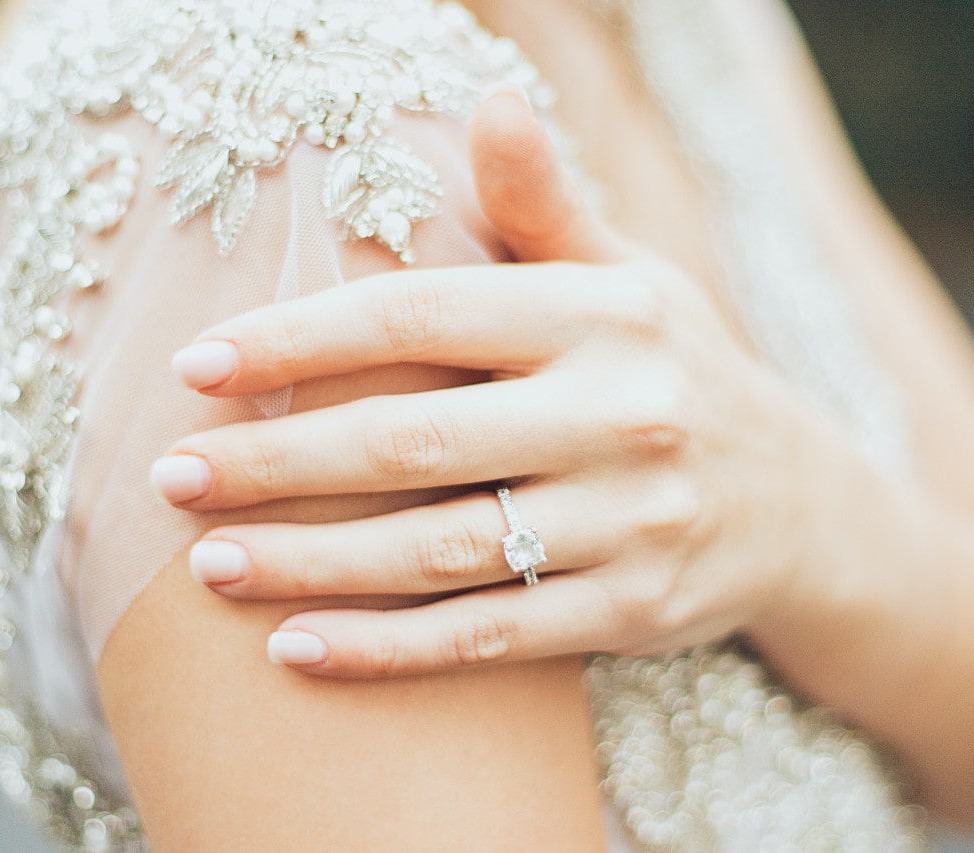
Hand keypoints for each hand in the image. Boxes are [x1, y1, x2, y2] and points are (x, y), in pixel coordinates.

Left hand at [152, 90, 825, 676]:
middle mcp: (623, 413)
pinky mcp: (634, 613)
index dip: (302, 341)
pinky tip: (296, 648)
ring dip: (310, 563)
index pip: (424, 314)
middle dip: (275, 463)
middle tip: (171, 477)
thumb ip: (545, 208)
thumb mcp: (627, 277)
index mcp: (604, 314)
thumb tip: (488, 104)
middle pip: (413, 443)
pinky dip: (386, 650)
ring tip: (208, 566)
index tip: (198, 367)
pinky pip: (488, 639)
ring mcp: (633, 523)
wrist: (801, 507)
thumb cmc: (673, 371)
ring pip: (439, 552)